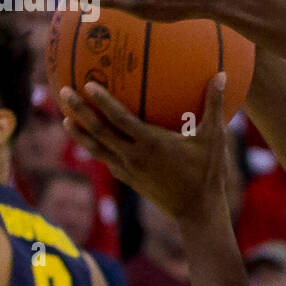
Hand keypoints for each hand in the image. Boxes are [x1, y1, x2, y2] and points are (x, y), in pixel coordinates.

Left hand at [60, 72, 229, 222]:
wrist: (198, 211)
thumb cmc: (209, 172)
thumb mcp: (215, 137)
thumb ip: (215, 104)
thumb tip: (223, 74)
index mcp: (151, 144)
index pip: (120, 119)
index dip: (102, 102)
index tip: (88, 84)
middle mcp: (134, 156)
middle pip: (98, 132)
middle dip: (79, 112)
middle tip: (63, 92)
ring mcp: (128, 170)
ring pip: (96, 149)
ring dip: (79, 133)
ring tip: (65, 118)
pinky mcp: (128, 180)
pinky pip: (106, 160)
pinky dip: (94, 147)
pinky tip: (90, 141)